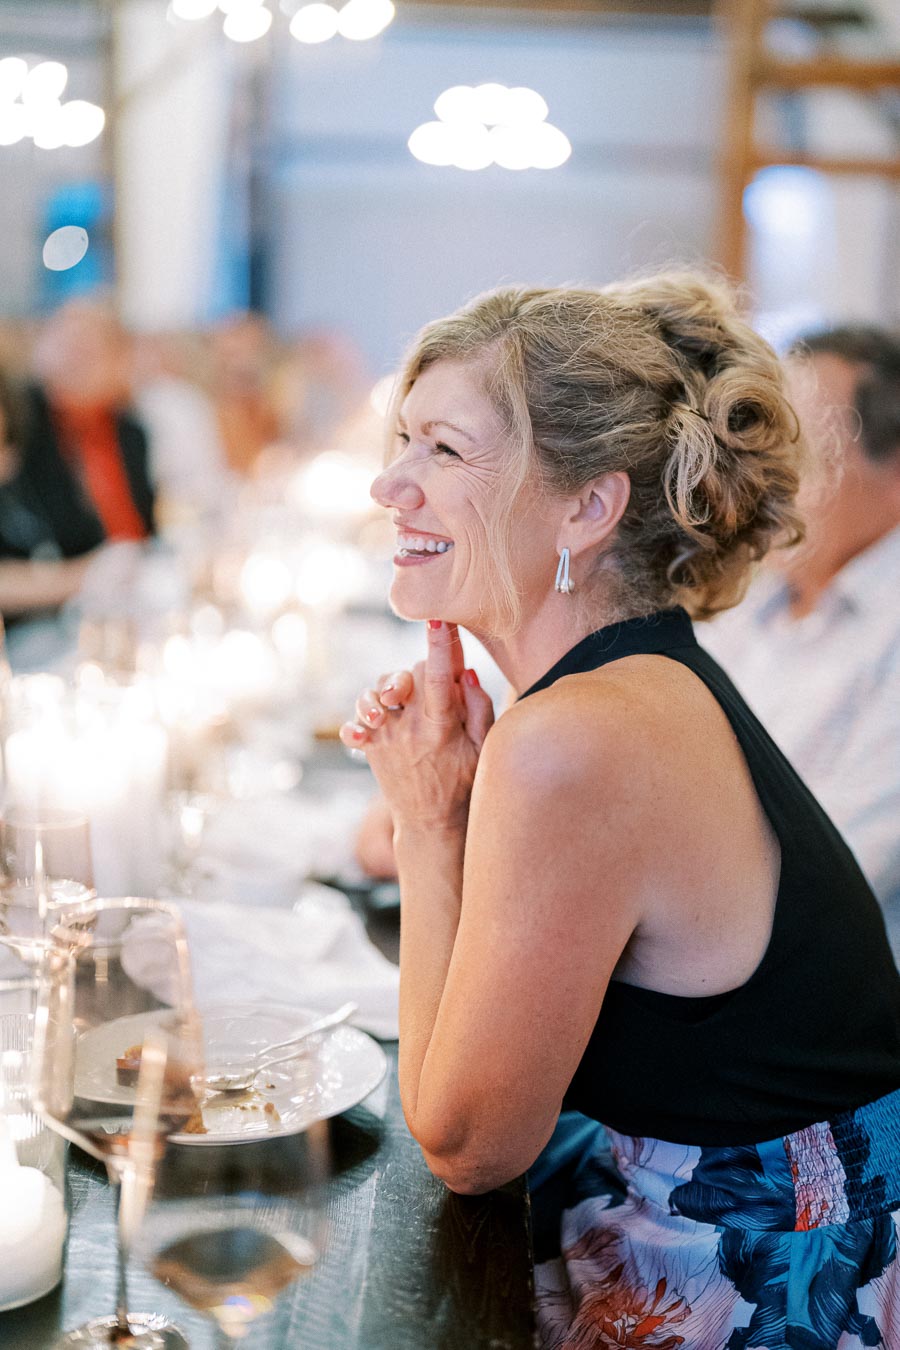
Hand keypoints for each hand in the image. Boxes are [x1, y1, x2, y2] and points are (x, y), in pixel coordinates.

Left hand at [339, 621, 494, 831]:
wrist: (430, 825)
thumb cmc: (463, 783)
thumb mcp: (483, 749)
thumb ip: (478, 707)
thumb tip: (465, 671)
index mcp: (440, 726)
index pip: (439, 677)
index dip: (440, 646)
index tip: (438, 619)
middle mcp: (409, 729)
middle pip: (407, 676)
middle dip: (420, 668)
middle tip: (432, 681)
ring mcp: (386, 737)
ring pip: (376, 692)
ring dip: (386, 688)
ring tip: (396, 700)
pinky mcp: (371, 746)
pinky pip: (355, 721)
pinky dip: (359, 716)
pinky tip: (371, 720)